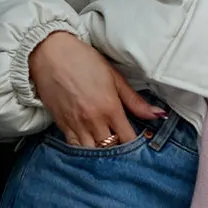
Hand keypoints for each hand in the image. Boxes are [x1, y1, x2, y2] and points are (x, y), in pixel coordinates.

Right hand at [29, 29, 161, 145]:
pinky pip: (74, 148)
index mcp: (110, 108)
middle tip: (125, 152)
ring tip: (108, 152)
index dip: (135, 146)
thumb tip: (158, 115)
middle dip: (119, 153)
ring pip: (92, 153)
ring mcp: (76, 124)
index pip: (128, 139)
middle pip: (111, 150)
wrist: (49, 53)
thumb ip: (135, 101)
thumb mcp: (114, 77)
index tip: (140, 146)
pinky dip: (83, 151)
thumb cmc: (83, 60)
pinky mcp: (61, 125)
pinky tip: (90, 148)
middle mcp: (93, 120)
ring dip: (101, 154)